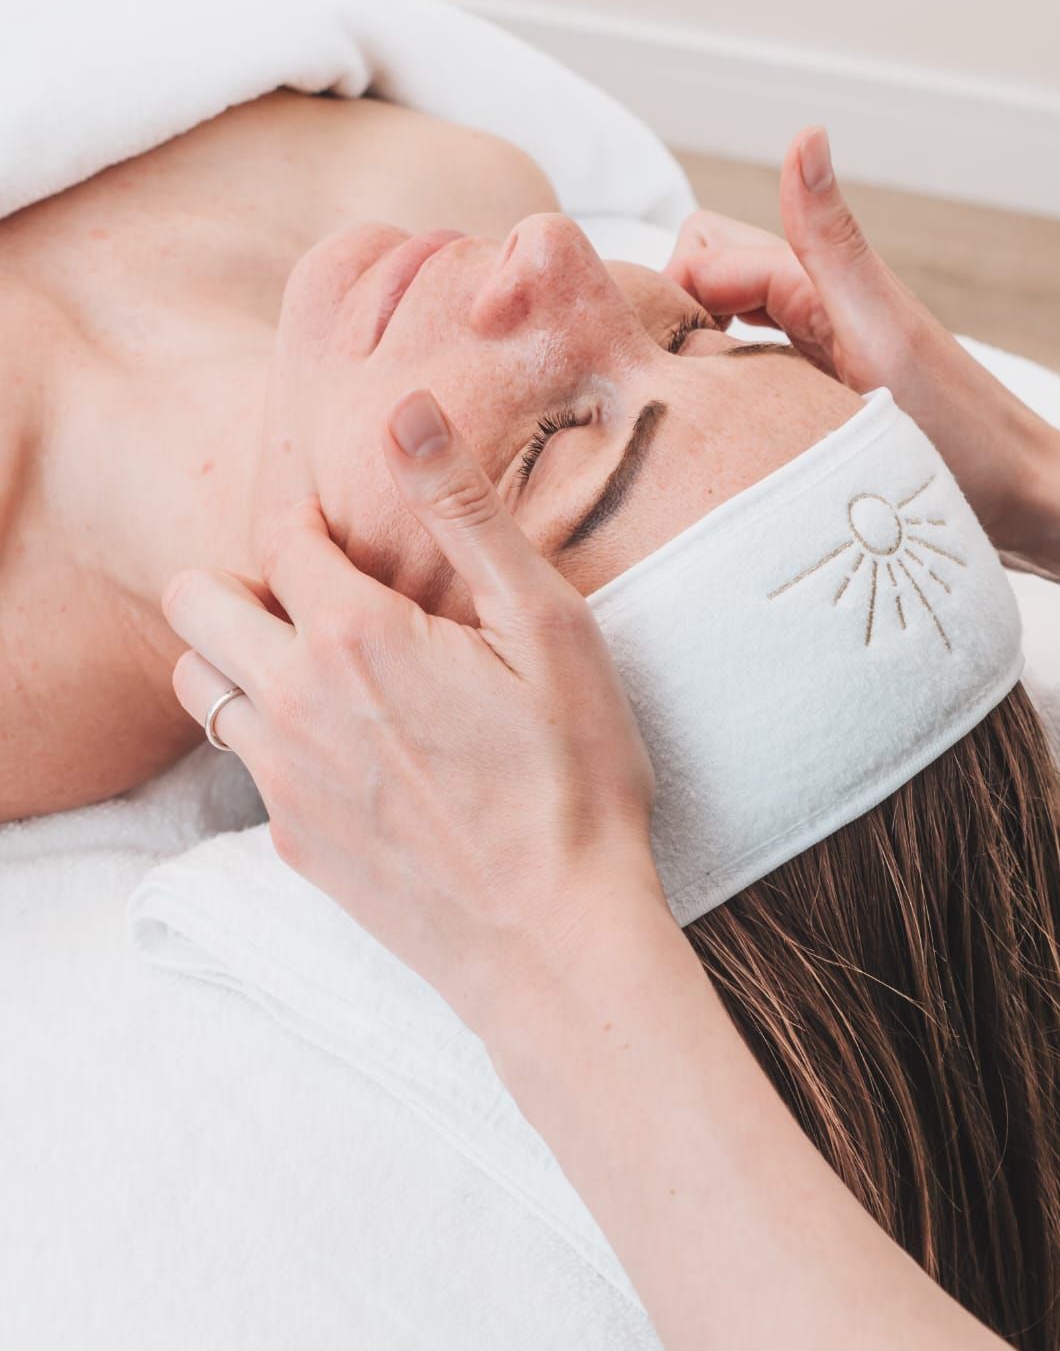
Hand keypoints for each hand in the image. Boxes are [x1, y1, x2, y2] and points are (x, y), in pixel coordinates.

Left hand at [162, 389, 664, 1041]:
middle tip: (319, 591)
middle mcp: (293, 701)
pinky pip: (243, 762)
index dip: (307, 511)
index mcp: (355, 635)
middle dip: (240, 577)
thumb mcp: (547, 627)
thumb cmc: (573, 779)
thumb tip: (405, 408)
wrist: (555, 942)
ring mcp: (282, 780)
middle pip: (195, 601)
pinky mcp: (291, 843)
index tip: (345, 520)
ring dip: (236, 656)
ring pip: (195, 683)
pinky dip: (272, 735)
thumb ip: (464, 513)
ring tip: (319, 662)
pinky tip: (353, 749)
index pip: (280, 533)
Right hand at [664, 126, 1056, 552]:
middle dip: (671, 314)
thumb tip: (807, 132)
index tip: (639, 360)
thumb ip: (830, 241)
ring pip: (720, 332)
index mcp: (816, 283)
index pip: (703, 258)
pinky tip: (717, 435)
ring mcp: (811, 359)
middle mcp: (810, 312)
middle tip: (659, 388)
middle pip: (706, 283)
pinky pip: (745, 380)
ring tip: (677, 414)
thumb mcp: (879, 330)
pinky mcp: (815, 405)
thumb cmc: (960, 428)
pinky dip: (719, 392)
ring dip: (692, 355)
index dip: (663, 296)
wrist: (1024, 505)